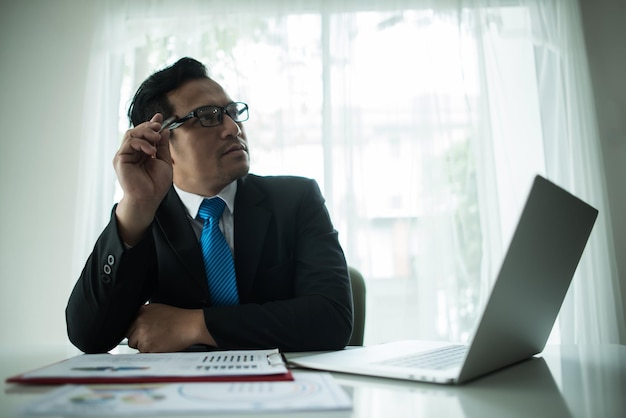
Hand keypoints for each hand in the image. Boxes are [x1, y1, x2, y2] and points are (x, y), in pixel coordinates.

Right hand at [113, 114, 172, 244]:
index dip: (151, 124)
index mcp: (142, 152)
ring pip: (131, 134)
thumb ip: (162, 146)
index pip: (144, 134)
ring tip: (156, 138)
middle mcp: (132, 152)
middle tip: (159, 126)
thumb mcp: (164, 161)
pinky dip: (141, 143)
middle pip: (137, 131)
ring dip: (145, 132)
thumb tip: (164, 130)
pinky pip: (129, 143)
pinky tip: (151, 150)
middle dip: (149, 126)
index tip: (160, 117)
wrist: (149, 198)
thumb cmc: (156, 184)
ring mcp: (125, 155)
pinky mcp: (120, 159)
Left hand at [126, 303, 215, 352]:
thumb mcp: (158, 310)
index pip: (129, 325)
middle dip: (140, 340)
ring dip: (145, 347)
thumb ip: (144, 316)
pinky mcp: (147, 345)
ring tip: (159, 340)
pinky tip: (161, 345)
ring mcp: (141, 333)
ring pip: (136, 346)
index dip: (138, 331)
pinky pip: (143, 353)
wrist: (190, 325)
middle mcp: (138, 321)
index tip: (146, 333)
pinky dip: (151, 352)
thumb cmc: (179, 319)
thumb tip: (135, 326)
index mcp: (140, 311)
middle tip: (155, 337)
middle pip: (130, 337)